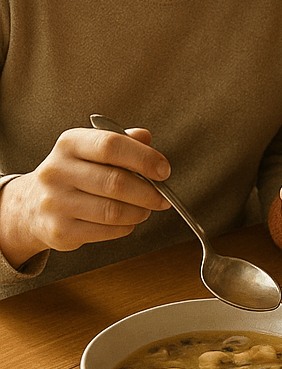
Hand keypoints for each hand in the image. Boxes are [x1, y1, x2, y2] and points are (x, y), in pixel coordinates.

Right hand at [0, 126, 171, 268]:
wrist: (31, 205)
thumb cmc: (76, 172)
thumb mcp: (93, 149)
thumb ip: (123, 141)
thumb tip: (146, 137)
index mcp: (70, 143)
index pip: (111, 145)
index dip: (144, 158)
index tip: (164, 171)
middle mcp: (56, 171)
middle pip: (115, 182)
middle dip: (148, 192)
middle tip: (162, 197)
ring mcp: (54, 202)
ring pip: (113, 211)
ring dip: (139, 211)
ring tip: (146, 209)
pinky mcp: (58, 231)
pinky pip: (105, 231)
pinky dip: (125, 227)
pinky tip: (127, 221)